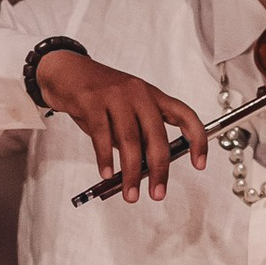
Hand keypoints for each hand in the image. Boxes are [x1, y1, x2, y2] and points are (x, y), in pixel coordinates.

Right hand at [37, 53, 209, 204]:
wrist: (67, 71)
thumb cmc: (99, 95)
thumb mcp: (125, 111)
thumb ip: (137, 136)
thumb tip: (146, 169)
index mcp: (153, 96)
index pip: (185, 115)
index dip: (197, 139)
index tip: (199, 163)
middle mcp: (139, 93)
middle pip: (156, 135)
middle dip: (159, 169)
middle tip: (157, 193)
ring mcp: (115, 96)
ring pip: (130, 139)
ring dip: (131, 172)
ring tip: (131, 193)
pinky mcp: (92, 101)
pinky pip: (102, 134)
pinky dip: (105, 157)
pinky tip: (107, 173)